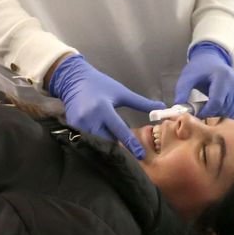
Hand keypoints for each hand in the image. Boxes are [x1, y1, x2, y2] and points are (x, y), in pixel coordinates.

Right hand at [49, 54, 164, 159]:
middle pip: (108, 140)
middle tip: (127, 146)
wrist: (73, 79)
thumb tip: (161, 107)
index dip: (131, 143)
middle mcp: (90, 118)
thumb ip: (141, 103)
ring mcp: (79, 124)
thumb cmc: (100, 84)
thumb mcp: (121, 92)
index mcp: (103, 108)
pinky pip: (87, 138)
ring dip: (107, 141)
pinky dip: (96, 138)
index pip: (120, 130)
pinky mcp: (72, 126)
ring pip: (97, 141)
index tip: (140, 155)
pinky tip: (100, 133)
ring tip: (112, 136)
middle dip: (118, 144)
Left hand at [173, 42, 233, 118]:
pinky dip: (223, 110)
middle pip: (224, 108)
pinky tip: (214, 105)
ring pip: (229, 110)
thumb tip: (179, 110)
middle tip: (199, 111)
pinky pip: (233, 108)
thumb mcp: (187, 78)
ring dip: (217, 113)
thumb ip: (182, 92)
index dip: (206, 112)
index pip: (216, 102)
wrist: (211, 59)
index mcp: (222, 75)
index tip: (196, 114)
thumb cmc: (198, 69)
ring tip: (206, 107)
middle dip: (210, 113)